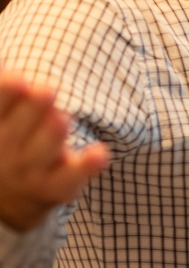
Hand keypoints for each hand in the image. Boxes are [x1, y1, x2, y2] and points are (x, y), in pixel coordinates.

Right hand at [0, 73, 109, 231]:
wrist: (11, 193)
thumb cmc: (11, 136)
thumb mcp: (5, 114)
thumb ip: (9, 94)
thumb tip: (15, 74)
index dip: (6, 94)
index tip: (19, 80)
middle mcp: (4, 154)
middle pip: (13, 132)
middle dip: (32, 110)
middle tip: (46, 92)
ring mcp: (29, 173)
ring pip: (40, 154)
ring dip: (52, 134)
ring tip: (61, 117)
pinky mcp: (56, 187)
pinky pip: (70, 180)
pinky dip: (87, 167)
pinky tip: (100, 152)